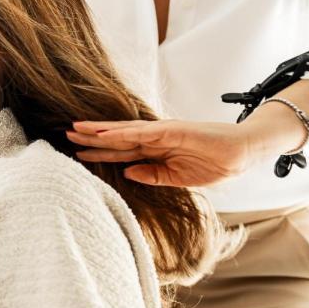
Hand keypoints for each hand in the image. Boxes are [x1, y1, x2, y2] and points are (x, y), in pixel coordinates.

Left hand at [65, 119, 257, 186]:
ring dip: (100, 131)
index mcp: (155, 151)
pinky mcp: (174, 131)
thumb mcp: (178, 178)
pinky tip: (107, 133)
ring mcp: (163, 133)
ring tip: (77, 129)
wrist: (243, 152)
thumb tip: (127, 173)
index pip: (120, 152)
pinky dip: (125, 132)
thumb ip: (153, 175)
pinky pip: (145, 132)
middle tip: (65, 135)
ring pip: (124, 131)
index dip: (98, 152)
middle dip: (91, 138)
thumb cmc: (214, 163)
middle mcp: (155, 139)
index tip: (76, 153)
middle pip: (116, 139)